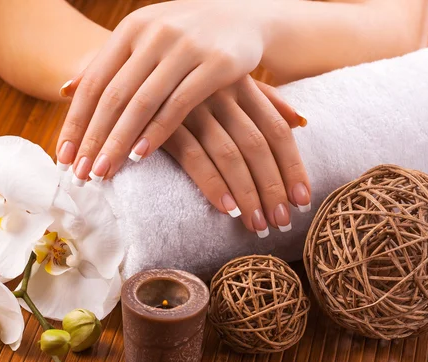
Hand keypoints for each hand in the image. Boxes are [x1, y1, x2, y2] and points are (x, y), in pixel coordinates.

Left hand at [55, 1, 272, 183]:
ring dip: (119, 142)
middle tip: (78, 174)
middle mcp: (154, 34)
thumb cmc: (185, 36)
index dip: (75, 122)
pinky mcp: (217, 64)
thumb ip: (108, 64)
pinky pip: (179, 105)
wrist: (244, 19)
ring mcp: (186, 47)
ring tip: (103, 171)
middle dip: (92, 139)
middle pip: (113, 96)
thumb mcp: (144, 40)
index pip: (93, 82)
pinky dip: (157, 132)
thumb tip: (63, 89)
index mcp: (131, 29)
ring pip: (142, 103)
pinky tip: (140, 156)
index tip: (62, 156)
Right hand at [163, 76, 309, 236]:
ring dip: (248, 195)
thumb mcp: (226, 81)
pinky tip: (227, 209)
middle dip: (274, 188)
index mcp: (240, 83)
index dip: (293, 167)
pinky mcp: (163, 124)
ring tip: (258, 225)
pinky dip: (213, 184)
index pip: (277, 130)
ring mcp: (192, 107)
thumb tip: (300, 121)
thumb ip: (264, 98)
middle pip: (258, 146)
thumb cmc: (184, 82)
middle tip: (282, 222)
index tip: (302, 200)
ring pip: (231, 155)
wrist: (124, 71)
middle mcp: (220, 92)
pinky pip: (194, 156)